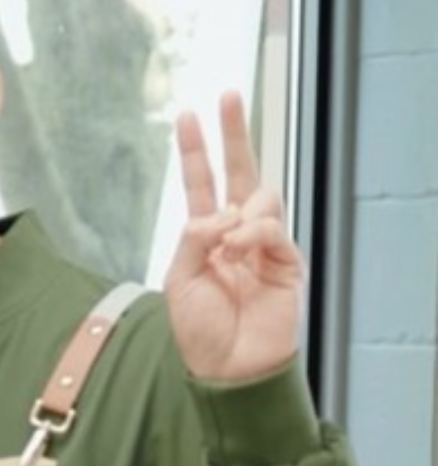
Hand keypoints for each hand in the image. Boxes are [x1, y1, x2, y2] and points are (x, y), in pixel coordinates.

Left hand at [164, 90, 304, 381]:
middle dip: (234, 134)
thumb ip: (193, 239)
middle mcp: (236, 234)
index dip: (196, 152)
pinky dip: (254, 233)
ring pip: (261, 198)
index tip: (187, 115)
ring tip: (227, 244)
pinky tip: (240, 250)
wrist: (230, 369)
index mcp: (206, 236)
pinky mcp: (286, 261)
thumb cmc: (201, 330)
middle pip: (240, 173)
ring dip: (240, 212)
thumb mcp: (180, 280)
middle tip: (228, 96)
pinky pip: (272, 228)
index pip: (202, 184)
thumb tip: (220, 214)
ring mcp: (263, 245)